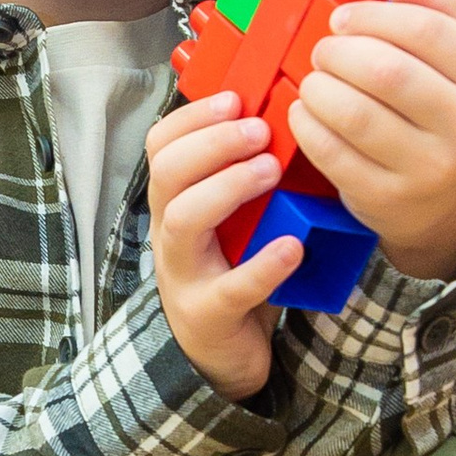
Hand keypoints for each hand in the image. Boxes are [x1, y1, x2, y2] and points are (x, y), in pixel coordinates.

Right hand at [146, 88, 302, 400]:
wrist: (219, 356)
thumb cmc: (233, 274)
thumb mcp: (236, 221)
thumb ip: (250, 179)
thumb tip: (294, 122)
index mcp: (175, 202)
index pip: (161, 146)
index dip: (192, 118)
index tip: (235, 99)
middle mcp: (170, 234)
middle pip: (167, 174)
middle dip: (212, 143)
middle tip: (260, 131)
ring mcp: (184, 275)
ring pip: (184, 220)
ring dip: (227, 187)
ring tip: (271, 171)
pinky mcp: (208, 314)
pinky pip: (229, 288)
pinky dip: (261, 266)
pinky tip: (293, 246)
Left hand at [286, 0, 455, 282]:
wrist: (438, 206)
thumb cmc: (438, 116)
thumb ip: (437, 13)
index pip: (427, 30)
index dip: (372, 16)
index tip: (342, 19)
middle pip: (388, 71)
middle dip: (339, 52)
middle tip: (322, 52)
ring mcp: (430, 170)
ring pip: (355, 114)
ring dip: (318, 88)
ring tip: (313, 82)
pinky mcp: (388, 199)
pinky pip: (332, 153)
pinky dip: (307, 125)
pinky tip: (305, 112)